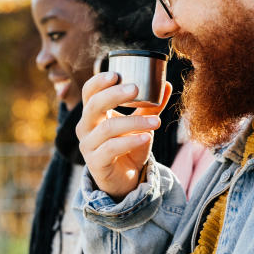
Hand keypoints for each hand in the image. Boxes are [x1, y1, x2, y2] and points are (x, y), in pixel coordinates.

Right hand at [76, 72, 172, 200]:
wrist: (125, 179)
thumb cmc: (128, 146)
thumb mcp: (140, 124)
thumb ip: (151, 106)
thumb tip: (167, 84)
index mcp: (93, 113)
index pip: (89, 92)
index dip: (99, 81)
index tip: (117, 74)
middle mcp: (86, 127)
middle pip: (93, 105)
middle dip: (114, 94)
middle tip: (136, 88)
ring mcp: (88, 146)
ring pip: (107, 128)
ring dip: (134, 122)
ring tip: (156, 121)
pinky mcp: (96, 163)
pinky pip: (111, 148)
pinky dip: (131, 141)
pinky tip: (147, 137)